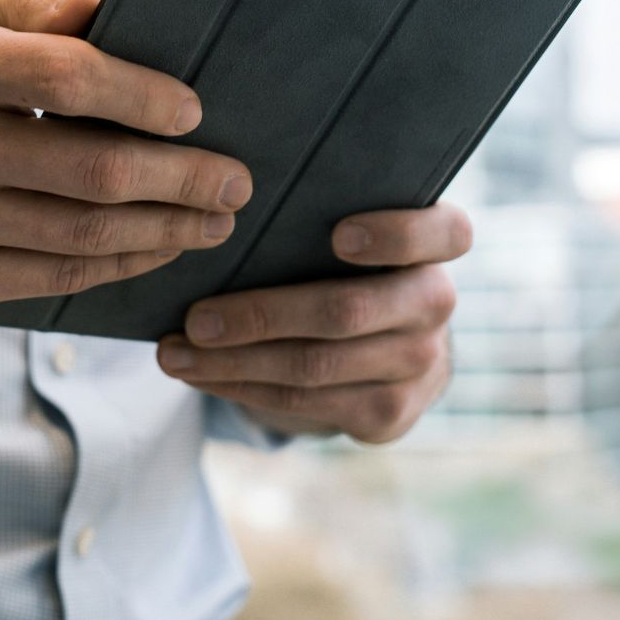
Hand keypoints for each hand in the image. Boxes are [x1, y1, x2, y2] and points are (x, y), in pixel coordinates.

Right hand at [0, 0, 253, 308]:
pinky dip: (123, 263)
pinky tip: (162, 247)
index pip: (66, 77)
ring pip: (84, 233)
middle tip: (236, 181)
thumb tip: (110, 8)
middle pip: (91, 170)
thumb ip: (38, 9)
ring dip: (167, 229)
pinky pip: (58, 276)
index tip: (195, 112)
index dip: (141, 96)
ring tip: (216, 219)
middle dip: (182, 178)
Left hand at [155, 202, 468, 443]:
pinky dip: (241, 388)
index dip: (395, 236)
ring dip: (233, 363)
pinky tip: (200, 374)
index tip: (337, 236)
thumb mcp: (349, 227)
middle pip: (347, 312)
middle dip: (262, 316)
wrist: (386, 343)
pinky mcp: (389, 414)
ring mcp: (417, 365)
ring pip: (314, 366)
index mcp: (438, 244)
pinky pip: (304, 402)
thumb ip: (317, 212)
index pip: (445, 233)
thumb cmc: (346, 263)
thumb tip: (220, 205)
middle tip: (196, 318)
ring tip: (174, 353)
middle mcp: (436, 304)